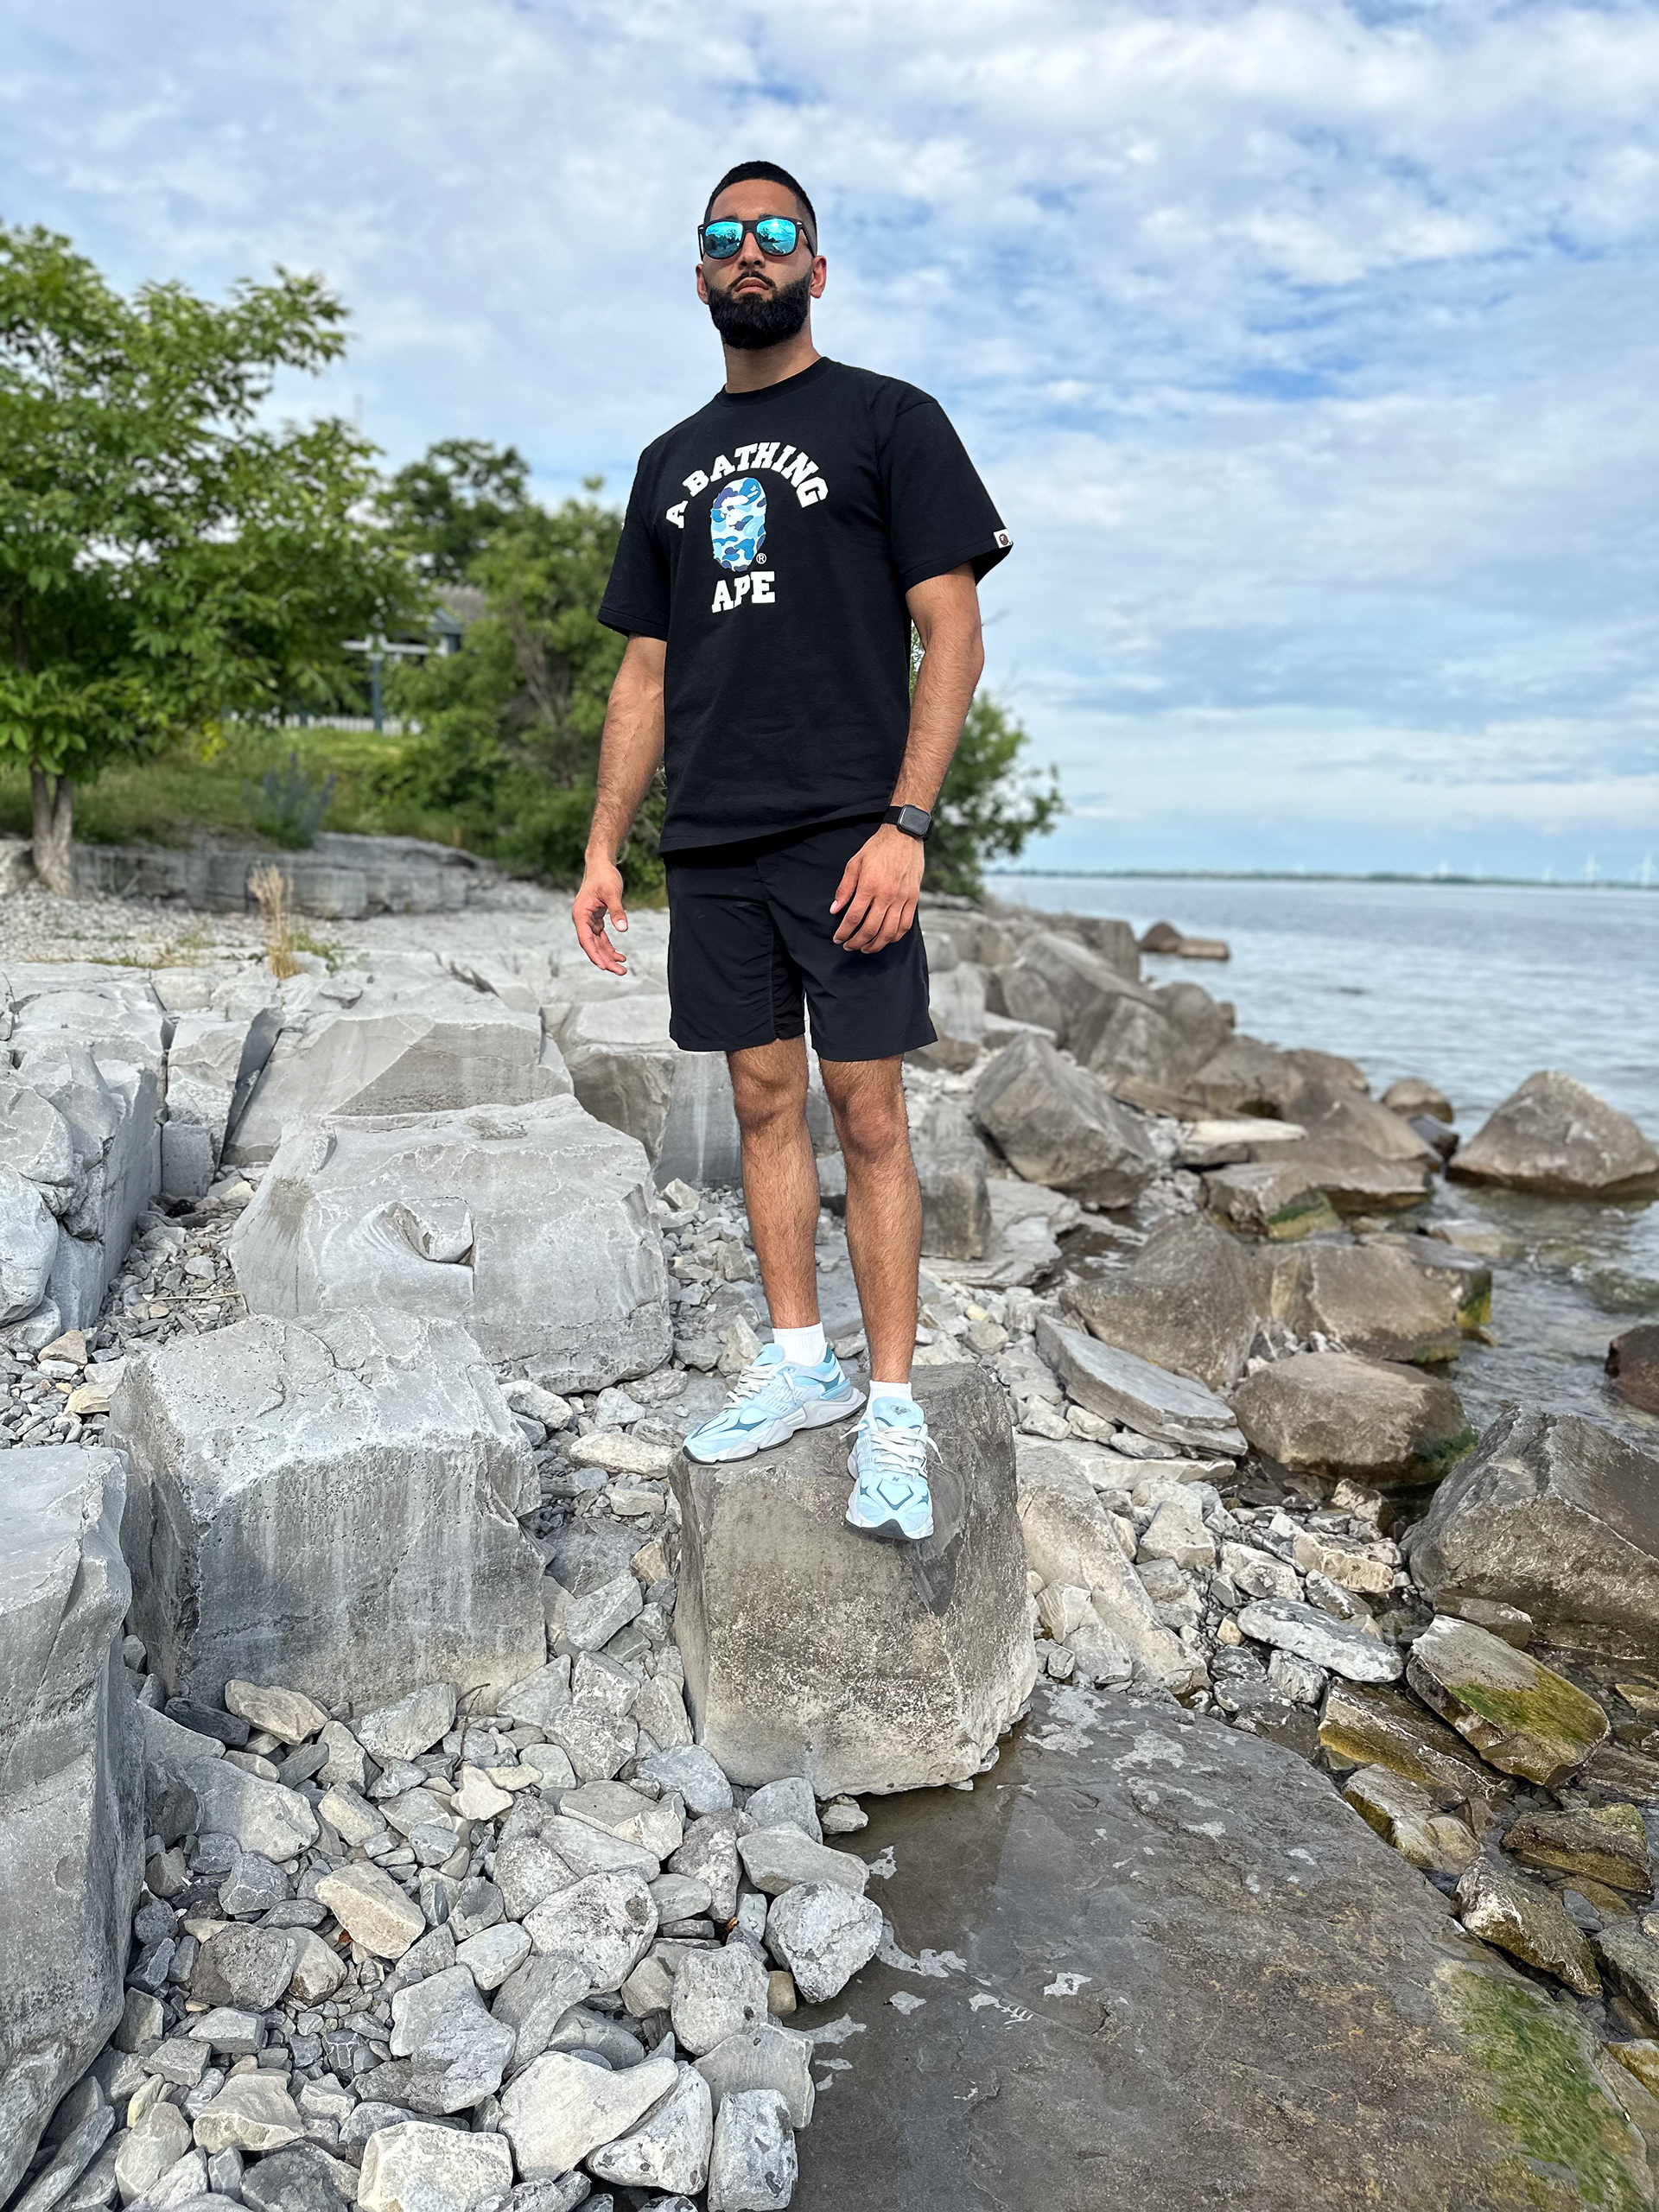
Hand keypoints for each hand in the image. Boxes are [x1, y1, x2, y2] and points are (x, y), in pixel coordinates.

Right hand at [572, 857, 628, 973]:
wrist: (601, 865)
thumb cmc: (604, 876)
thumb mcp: (612, 893)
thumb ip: (617, 911)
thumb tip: (623, 929)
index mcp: (580, 914)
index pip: (586, 939)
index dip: (594, 954)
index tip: (604, 966)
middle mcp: (582, 920)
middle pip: (592, 945)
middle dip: (606, 960)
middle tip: (620, 972)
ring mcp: (588, 921)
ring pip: (597, 944)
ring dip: (609, 956)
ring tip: (622, 969)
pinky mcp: (596, 919)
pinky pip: (602, 937)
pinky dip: (610, 947)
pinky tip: (620, 956)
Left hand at [829, 824, 924, 952]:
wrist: (904, 836)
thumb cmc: (877, 848)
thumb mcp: (854, 864)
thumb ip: (844, 888)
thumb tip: (835, 909)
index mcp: (869, 886)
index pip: (854, 917)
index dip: (844, 932)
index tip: (838, 938)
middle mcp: (887, 895)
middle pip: (870, 929)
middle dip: (857, 942)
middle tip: (849, 946)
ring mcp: (902, 898)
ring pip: (889, 932)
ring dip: (875, 944)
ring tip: (865, 948)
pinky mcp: (913, 899)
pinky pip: (905, 925)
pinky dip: (895, 937)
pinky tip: (886, 939)